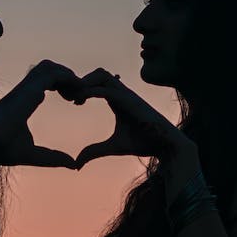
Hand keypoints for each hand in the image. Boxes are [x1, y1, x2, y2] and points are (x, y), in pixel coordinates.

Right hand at [0, 60, 83, 168]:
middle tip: (78, 96)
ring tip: (79, 92)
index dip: (62, 86)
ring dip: (68, 75)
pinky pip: (54, 74)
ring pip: (51, 67)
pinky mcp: (30, 89)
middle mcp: (26, 90)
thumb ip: (53, 157)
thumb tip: (72, 164)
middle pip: (49, 69)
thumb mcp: (35, 154)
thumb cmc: (3, 148)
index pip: (45, 82)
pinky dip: (68, 78)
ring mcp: (27, 88)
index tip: (74, 101)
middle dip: (67, 77)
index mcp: (25, 100)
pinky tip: (78, 90)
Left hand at [71, 69, 193, 167]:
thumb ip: (94, 152)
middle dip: (81, 80)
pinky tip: (80, 102)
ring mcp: (127, 94)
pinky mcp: (129, 100)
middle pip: (98, 72)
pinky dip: (89, 91)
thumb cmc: (144, 143)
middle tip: (70, 97)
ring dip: (84, 82)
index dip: (83, 87)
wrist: (166, 144)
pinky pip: (106, 89)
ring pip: (101, 74)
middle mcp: (122, 92)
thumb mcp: (112, 147)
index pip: (98, 81)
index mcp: (118, 99)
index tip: (72, 101)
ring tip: (75, 98)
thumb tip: (76, 164)